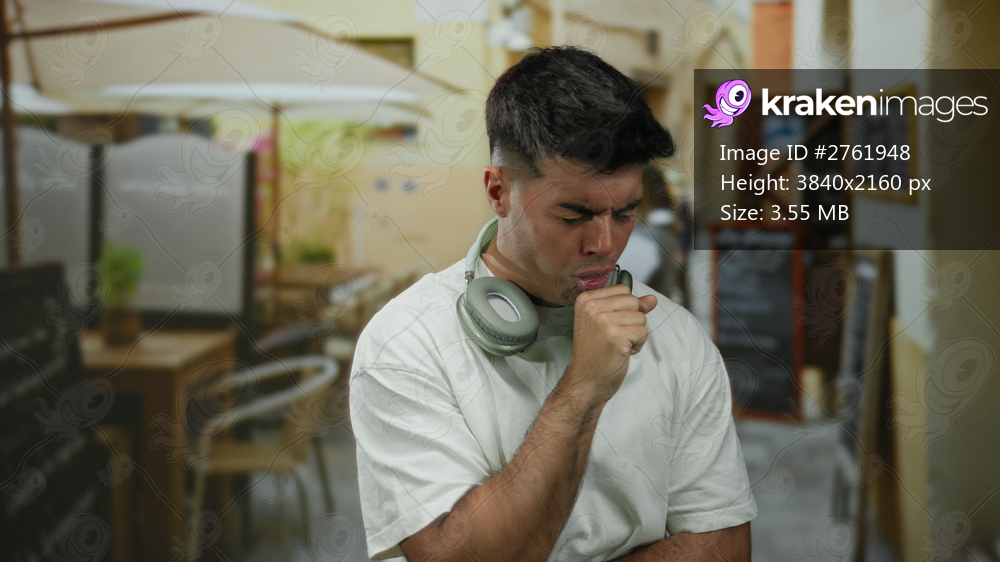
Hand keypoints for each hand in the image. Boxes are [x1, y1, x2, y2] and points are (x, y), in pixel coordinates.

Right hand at [565, 284, 656, 399]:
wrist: (587, 380)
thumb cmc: (595, 352)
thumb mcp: (607, 323)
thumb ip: (629, 307)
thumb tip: (652, 299)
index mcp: (586, 300)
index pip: (623, 288)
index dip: (623, 308)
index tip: (607, 324)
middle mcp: (592, 308)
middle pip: (633, 301)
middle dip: (631, 320)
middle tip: (612, 336)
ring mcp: (604, 321)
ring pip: (640, 318)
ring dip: (634, 334)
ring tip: (616, 344)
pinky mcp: (617, 337)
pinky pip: (643, 333)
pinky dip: (637, 345)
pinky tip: (621, 352)